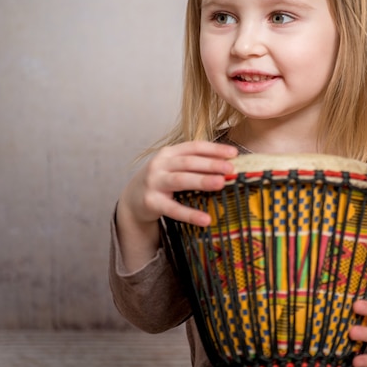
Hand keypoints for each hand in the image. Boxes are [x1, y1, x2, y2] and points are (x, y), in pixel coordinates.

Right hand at [116, 141, 237, 270]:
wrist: (132, 199)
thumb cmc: (161, 181)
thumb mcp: (174, 167)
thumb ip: (195, 164)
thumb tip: (228, 165)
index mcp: (169, 153)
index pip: (194, 147)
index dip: (214, 149)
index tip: (234, 153)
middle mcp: (160, 165)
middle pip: (189, 162)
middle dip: (211, 164)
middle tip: (231, 169)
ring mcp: (154, 183)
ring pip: (181, 180)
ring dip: (201, 181)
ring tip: (220, 183)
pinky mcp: (151, 202)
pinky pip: (173, 209)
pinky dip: (190, 214)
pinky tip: (205, 220)